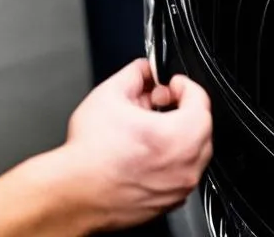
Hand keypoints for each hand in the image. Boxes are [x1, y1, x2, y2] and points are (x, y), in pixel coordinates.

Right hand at [58, 60, 211, 230]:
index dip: (183, 85)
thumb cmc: (89, 155)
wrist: (72, 194)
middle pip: (201, 126)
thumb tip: (144, 70)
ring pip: (193, 152)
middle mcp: (185, 166)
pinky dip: (171, 160)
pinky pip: (181, 174)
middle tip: (159, 103)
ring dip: (178, 135)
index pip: (200, 99)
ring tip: (149, 128)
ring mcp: (178, 188)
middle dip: (183, 109)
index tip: (170, 85)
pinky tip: (145, 153)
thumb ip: (136, 73)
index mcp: (178, 136)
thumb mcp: (110, 94)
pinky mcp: (168, 203)